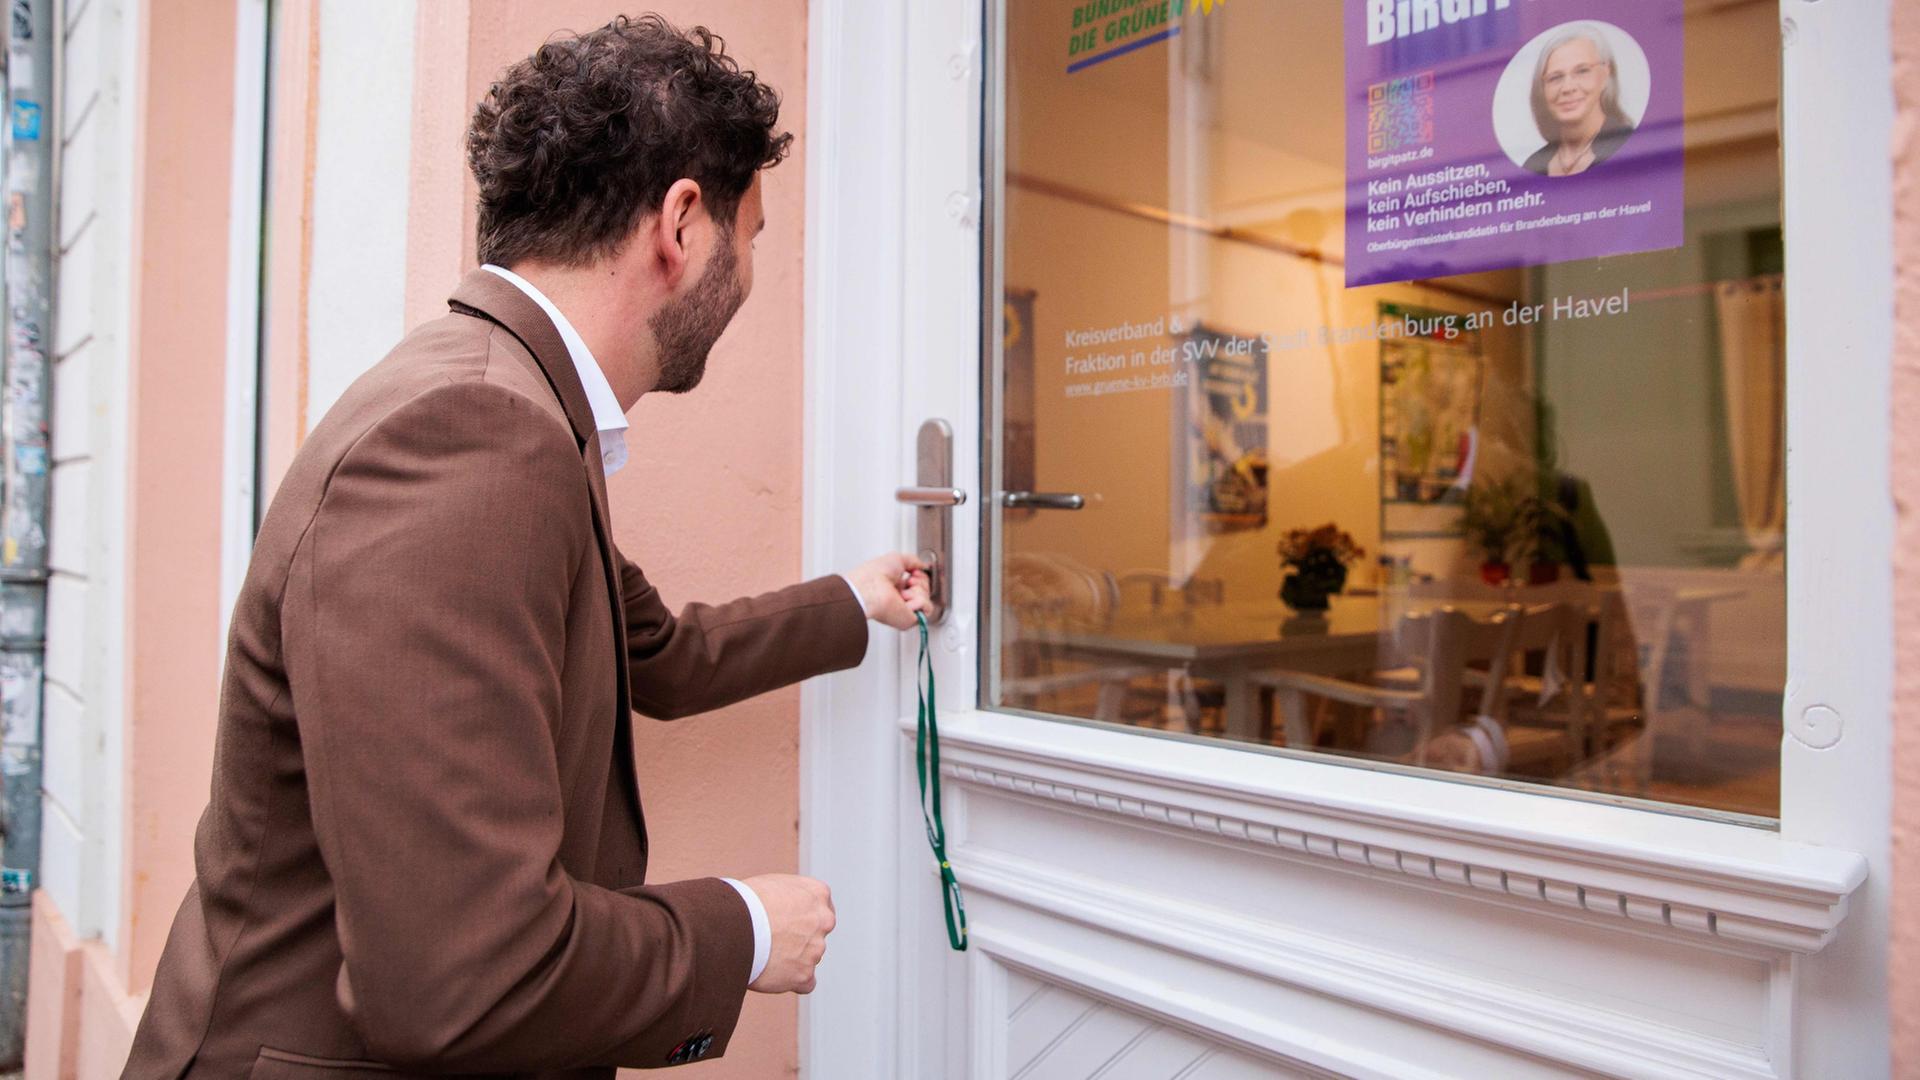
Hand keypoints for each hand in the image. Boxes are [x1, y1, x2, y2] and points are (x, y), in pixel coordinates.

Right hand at [743, 874, 836, 994]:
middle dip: (798, 938)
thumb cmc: (744, 900)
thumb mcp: (772, 884)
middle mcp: (823, 920)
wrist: (733, 924)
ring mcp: (815, 949)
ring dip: (791, 959)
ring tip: (762, 954)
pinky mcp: (804, 974)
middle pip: (815, 934)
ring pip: (808, 958)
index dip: (801, 917)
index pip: (820, 908)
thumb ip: (788, 895)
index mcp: (818, 894)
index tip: (786, 923)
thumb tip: (783, 905)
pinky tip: (773, 975)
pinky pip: (805, 983)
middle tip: (771, 940)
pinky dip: (792, 981)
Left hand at [844, 552, 932, 629]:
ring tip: (904, 592)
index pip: (919, 583)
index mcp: (896, 586)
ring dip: (918, 591)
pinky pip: (928, 608)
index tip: (913, 572)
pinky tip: (905, 599)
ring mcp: (905, 610)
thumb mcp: (898, 559)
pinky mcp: (911, 620)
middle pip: (925, 590)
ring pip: (927, 599)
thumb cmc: (875, 574)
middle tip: (908, 581)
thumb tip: (924, 565)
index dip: (920, 576)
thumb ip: (914, 561)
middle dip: (920, 582)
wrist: (869, 588)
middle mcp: (900, 599)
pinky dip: (919, 601)